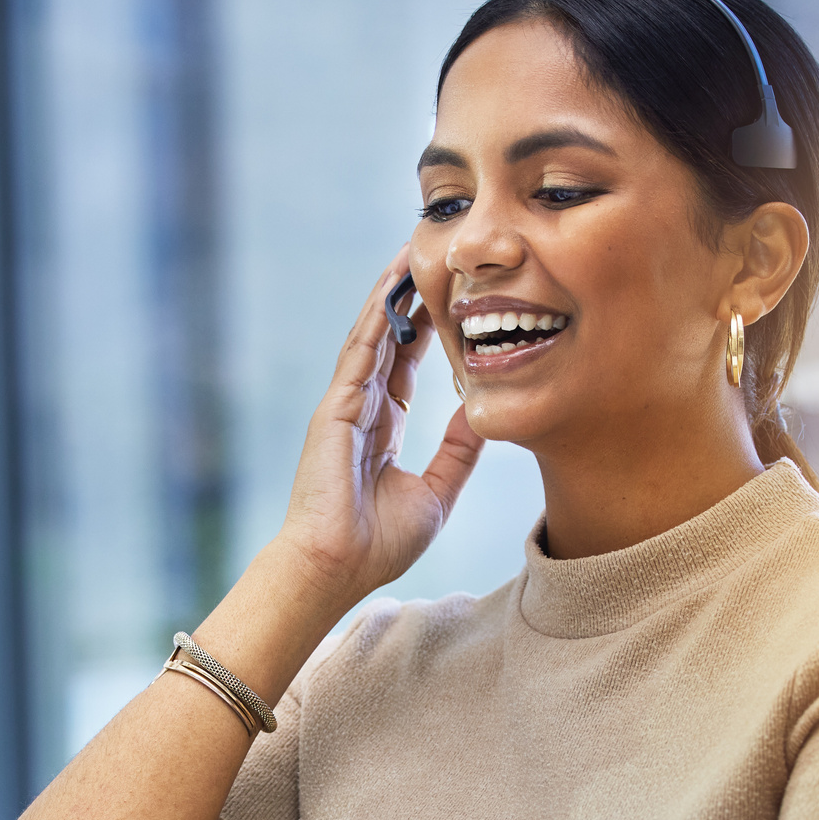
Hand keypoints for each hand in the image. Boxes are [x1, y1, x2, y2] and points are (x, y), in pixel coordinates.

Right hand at [275, 249, 484, 605]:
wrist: (335, 568)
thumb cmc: (377, 545)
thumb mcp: (437, 493)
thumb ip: (459, 452)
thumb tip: (483, 412)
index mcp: (380, 431)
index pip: (407, 369)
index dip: (427, 334)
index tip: (450, 303)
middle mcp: (360, 411)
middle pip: (390, 342)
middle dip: (410, 301)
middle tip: (434, 259)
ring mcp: (345, 405)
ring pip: (374, 335)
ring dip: (393, 293)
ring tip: (414, 250)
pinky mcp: (335, 406)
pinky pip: (362, 349)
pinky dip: (378, 313)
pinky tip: (394, 281)